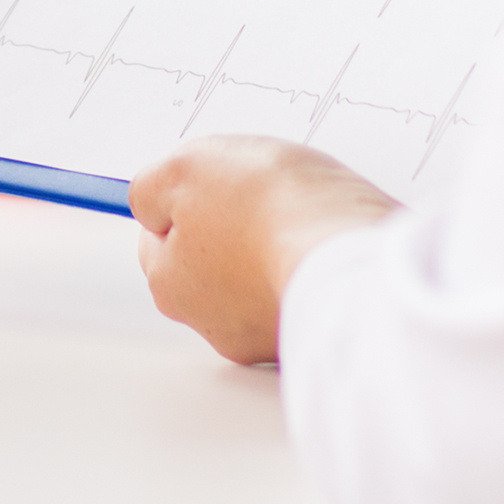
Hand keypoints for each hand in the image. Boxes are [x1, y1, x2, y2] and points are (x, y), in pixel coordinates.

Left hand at [129, 136, 401, 364]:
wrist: (352, 248)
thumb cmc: (270, 208)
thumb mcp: (186, 168)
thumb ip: (154, 187)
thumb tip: (151, 204)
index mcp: (171, 285)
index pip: (162, 239)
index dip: (188, 201)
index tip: (215, 182)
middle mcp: (214, 323)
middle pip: (214, 263)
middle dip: (235, 230)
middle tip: (265, 196)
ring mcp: (269, 335)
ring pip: (263, 278)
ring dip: (277, 249)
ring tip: (304, 217)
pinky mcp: (319, 333)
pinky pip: (307, 291)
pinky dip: (313, 268)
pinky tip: (328, 242)